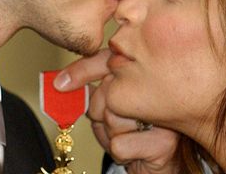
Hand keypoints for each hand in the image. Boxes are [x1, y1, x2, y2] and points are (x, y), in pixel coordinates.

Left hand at [55, 50, 179, 172]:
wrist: (162, 164)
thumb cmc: (134, 133)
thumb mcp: (111, 107)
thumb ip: (94, 90)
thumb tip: (62, 84)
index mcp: (145, 72)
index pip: (108, 61)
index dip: (82, 71)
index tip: (60, 84)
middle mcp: (159, 88)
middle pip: (107, 93)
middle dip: (100, 114)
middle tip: (116, 124)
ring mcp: (165, 114)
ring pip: (112, 120)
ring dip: (111, 136)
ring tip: (129, 137)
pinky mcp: (165, 142)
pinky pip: (119, 145)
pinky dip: (120, 154)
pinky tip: (135, 151)